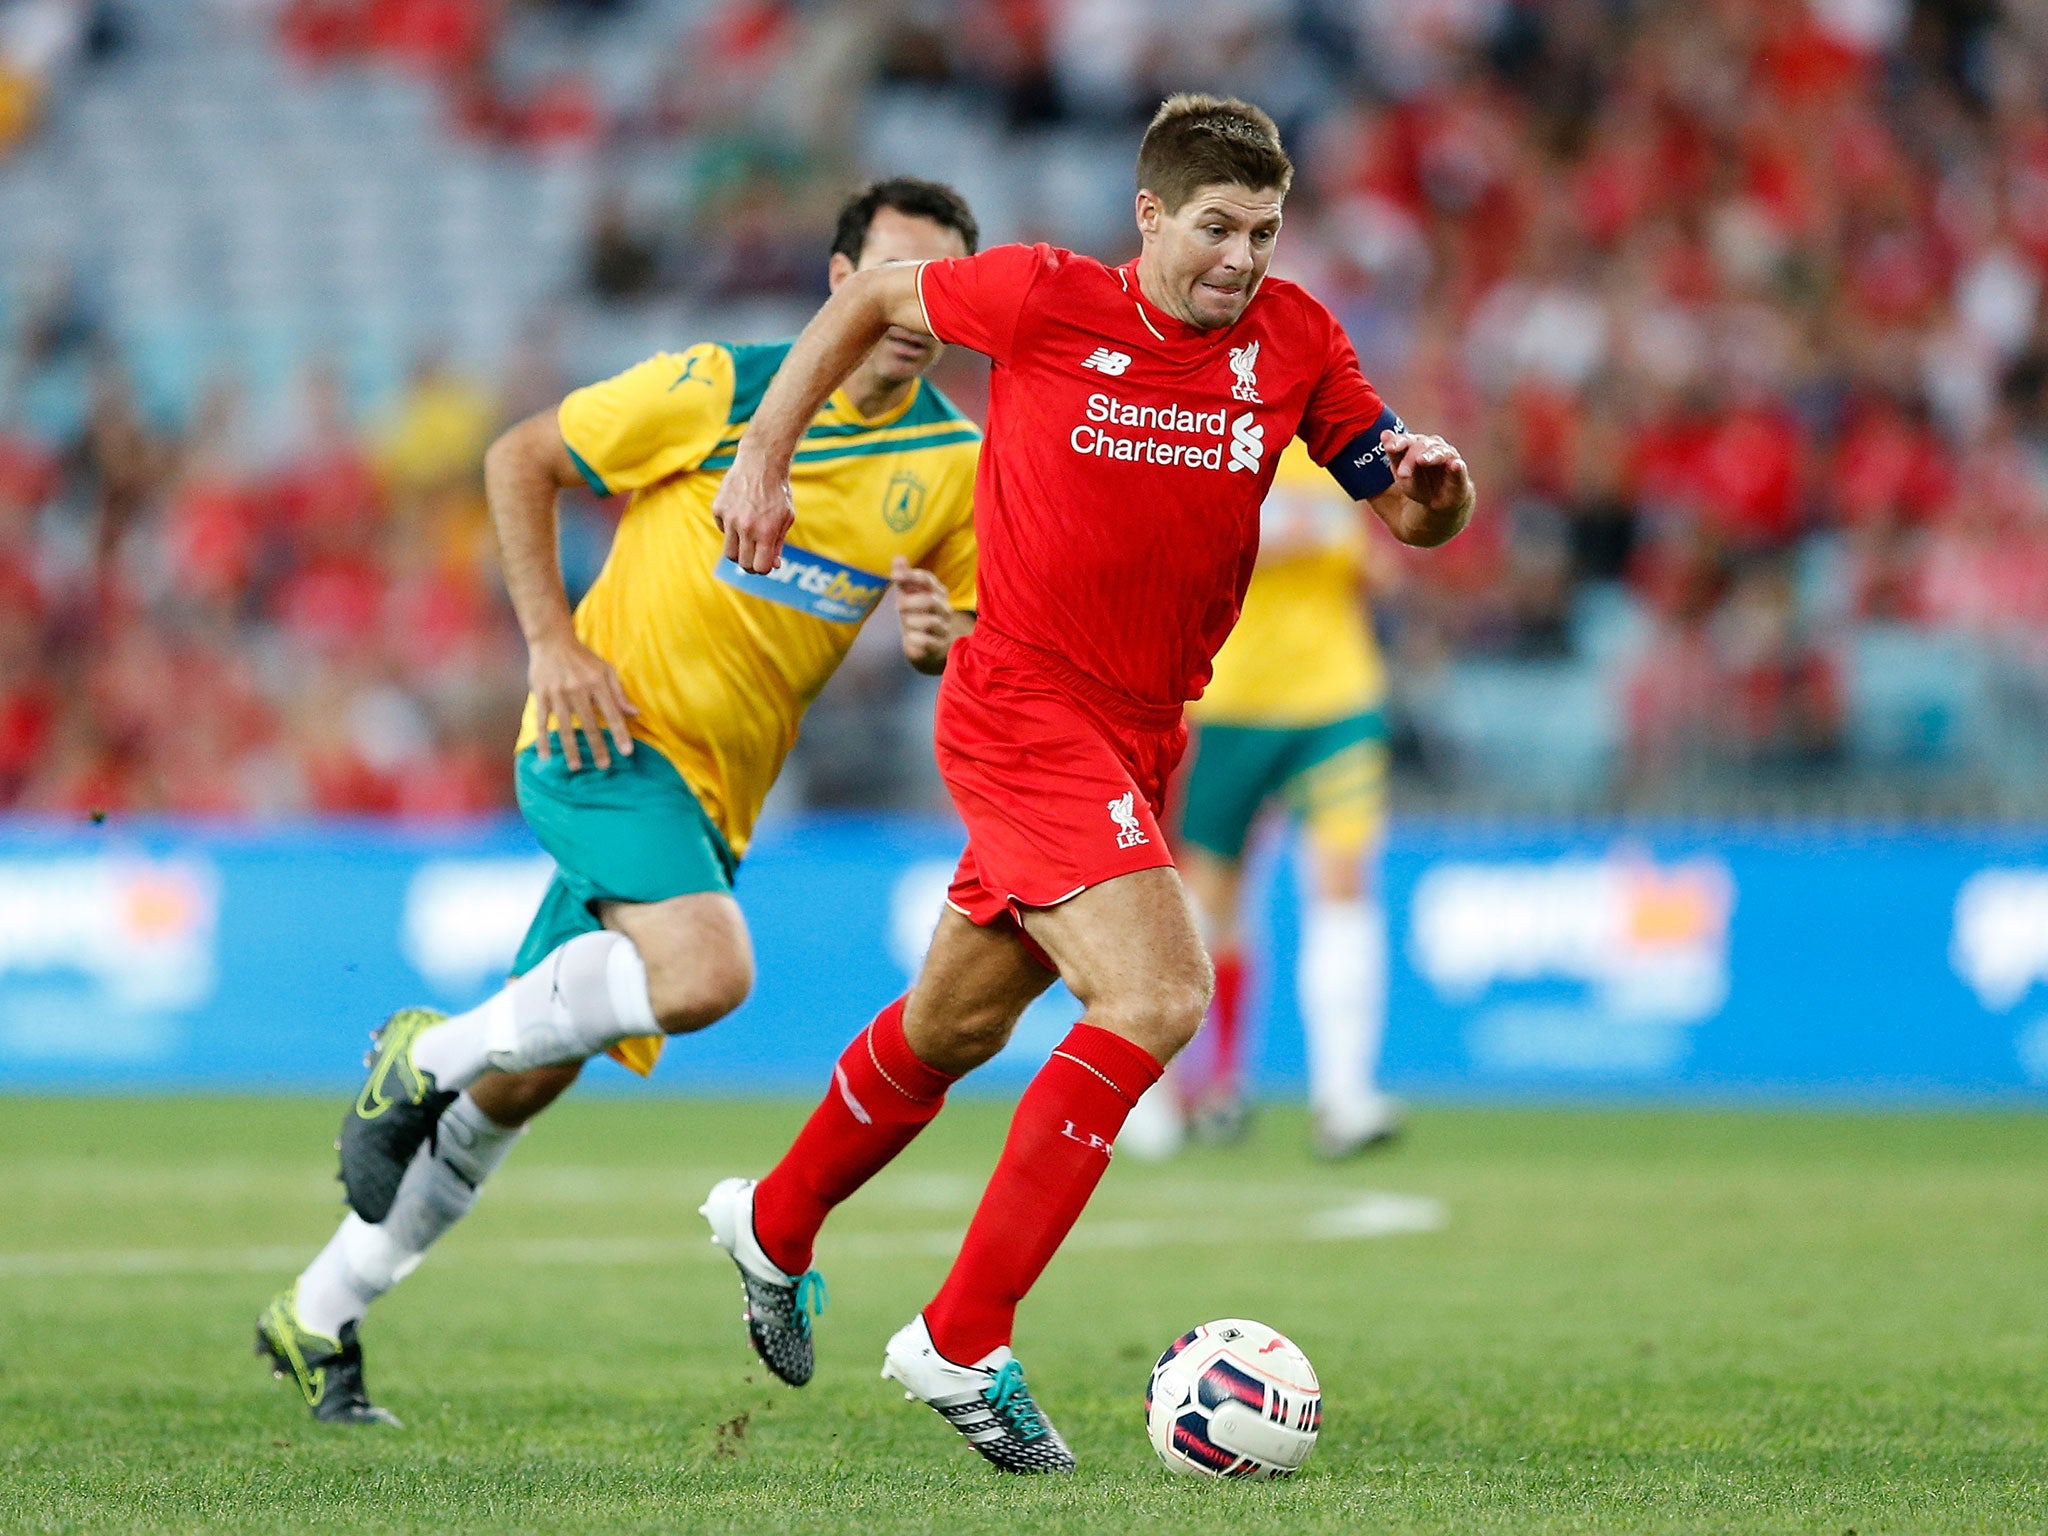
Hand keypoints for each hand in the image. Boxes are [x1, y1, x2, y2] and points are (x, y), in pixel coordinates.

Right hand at [528, 632, 637, 770]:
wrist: (552, 640)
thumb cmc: (583, 657)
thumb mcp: (606, 669)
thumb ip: (619, 692)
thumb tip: (635, 713)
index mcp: (597, 682)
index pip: (612, 712)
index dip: (620, 733)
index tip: (626, 752)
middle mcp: (578, 688)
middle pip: (590, 723)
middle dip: (598, 746)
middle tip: (604, 766)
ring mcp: (558, 693)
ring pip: (565, 726)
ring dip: (571, 748)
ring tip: (576, 767)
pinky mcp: (541, 695)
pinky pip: (542, 721)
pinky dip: (543, 740)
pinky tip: (545, 756)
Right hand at [710, 462, 794, 574]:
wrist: (760, 463)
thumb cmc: (778, 492)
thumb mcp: (786, 518)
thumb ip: (778, 544)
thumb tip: (773, 566)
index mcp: (766, 532)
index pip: (760, 567)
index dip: (763, 569)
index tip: (765, 563)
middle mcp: (746, 528)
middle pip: (743, 564)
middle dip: (751, 565)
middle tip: (755, 557)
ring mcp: (729, 518)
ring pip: (729, 553)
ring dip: (739, 552)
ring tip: (747, 541)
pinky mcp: (718, 509)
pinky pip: (722, 530)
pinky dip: (730, 529)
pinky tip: (740, 514)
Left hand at [892, 557, 954, 671]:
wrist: (930, 646)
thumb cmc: (918, 615)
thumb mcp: (909, 596)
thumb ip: (905, 578)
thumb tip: (898, 557)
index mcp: (937, 592)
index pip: (927, 579)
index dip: (911, 576)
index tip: (893, 576)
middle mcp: (944, 609)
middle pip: (930, 601)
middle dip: (910, 603)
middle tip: (899, 606)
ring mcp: (944, 628)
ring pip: (931, 622)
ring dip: (912, 622)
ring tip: (906, 624)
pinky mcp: (939, 646)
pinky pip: (927, 642)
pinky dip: (915, 639)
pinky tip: (909, 638)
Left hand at [1382, 428, 1472, 513]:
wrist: (1439, 502)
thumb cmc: (1419, 484)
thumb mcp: (1402, 474)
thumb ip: (1395, 455)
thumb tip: (1384, 433)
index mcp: (1416, 445)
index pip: (1406, 440)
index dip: (1399, 442)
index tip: (1390, 448)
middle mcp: (1433, 446)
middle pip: (1420, 446)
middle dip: (1410, 458)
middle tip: (1402, 474)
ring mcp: (1447, 456)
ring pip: (1439, 452)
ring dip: (1430, 456)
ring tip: (1422, 460)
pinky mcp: (1459, 470)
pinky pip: (1459, 466)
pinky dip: (1457, 466)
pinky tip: (1455, 465)